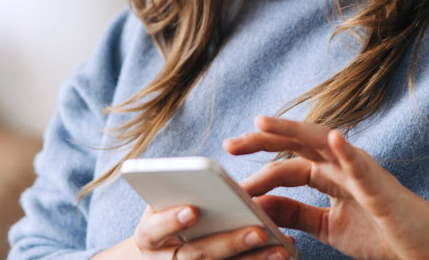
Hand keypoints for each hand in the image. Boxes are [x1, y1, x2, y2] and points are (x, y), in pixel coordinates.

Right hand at [95, 204, 291, 259]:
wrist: (164, 255)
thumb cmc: (168, 219)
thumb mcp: (164, 205)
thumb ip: (177, 192)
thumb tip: (207, 177)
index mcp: (148, 236)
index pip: (153, 230)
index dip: (170, 221)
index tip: (193, 211)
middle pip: (197, 254)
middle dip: (229, 243)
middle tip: (258, 231)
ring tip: (280, 248)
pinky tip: (279, 256)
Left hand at [223, 116, 428, 259]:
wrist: (425, 248)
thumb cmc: (383, 233)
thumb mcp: (328, 226)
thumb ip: (297, 214)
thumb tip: (260, 207)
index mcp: (330, 176)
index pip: (288, 164)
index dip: (259, 168)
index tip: (229, 172)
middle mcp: (343, 166)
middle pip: (297, 144)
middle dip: (263, 140)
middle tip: (229, 144)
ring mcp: (362, 172)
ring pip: (324, 143)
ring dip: (294, 131)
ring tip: (264, 123)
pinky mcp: (381, 186)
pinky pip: (362, 165)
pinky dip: (348, 150)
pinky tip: (334, 138)